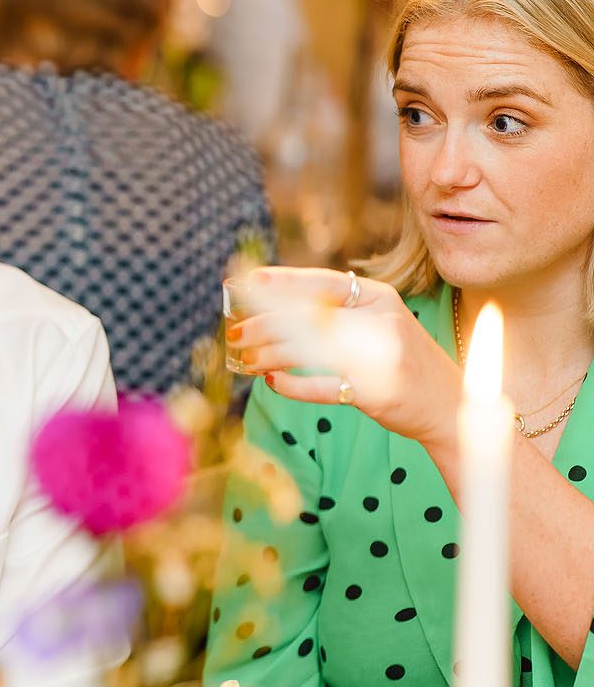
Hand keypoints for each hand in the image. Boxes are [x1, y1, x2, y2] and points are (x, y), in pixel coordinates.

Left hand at [229, 267, 460, 444]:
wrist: (453, 405)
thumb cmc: (404, 362)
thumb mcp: (379, 324)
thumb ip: (338, 313)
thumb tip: (275, 308)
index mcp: (380, 298)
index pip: (321, 283)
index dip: (280, 281)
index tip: (244, 281)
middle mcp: (381, 321)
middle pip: (308, 317)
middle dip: (263, 324)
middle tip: (233, 332)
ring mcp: (381, 356)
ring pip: (309, 349)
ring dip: (269, 353)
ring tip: (245, 357)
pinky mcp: (376, 391)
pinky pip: (321, 386)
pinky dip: (292, 384)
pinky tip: (272, 381)